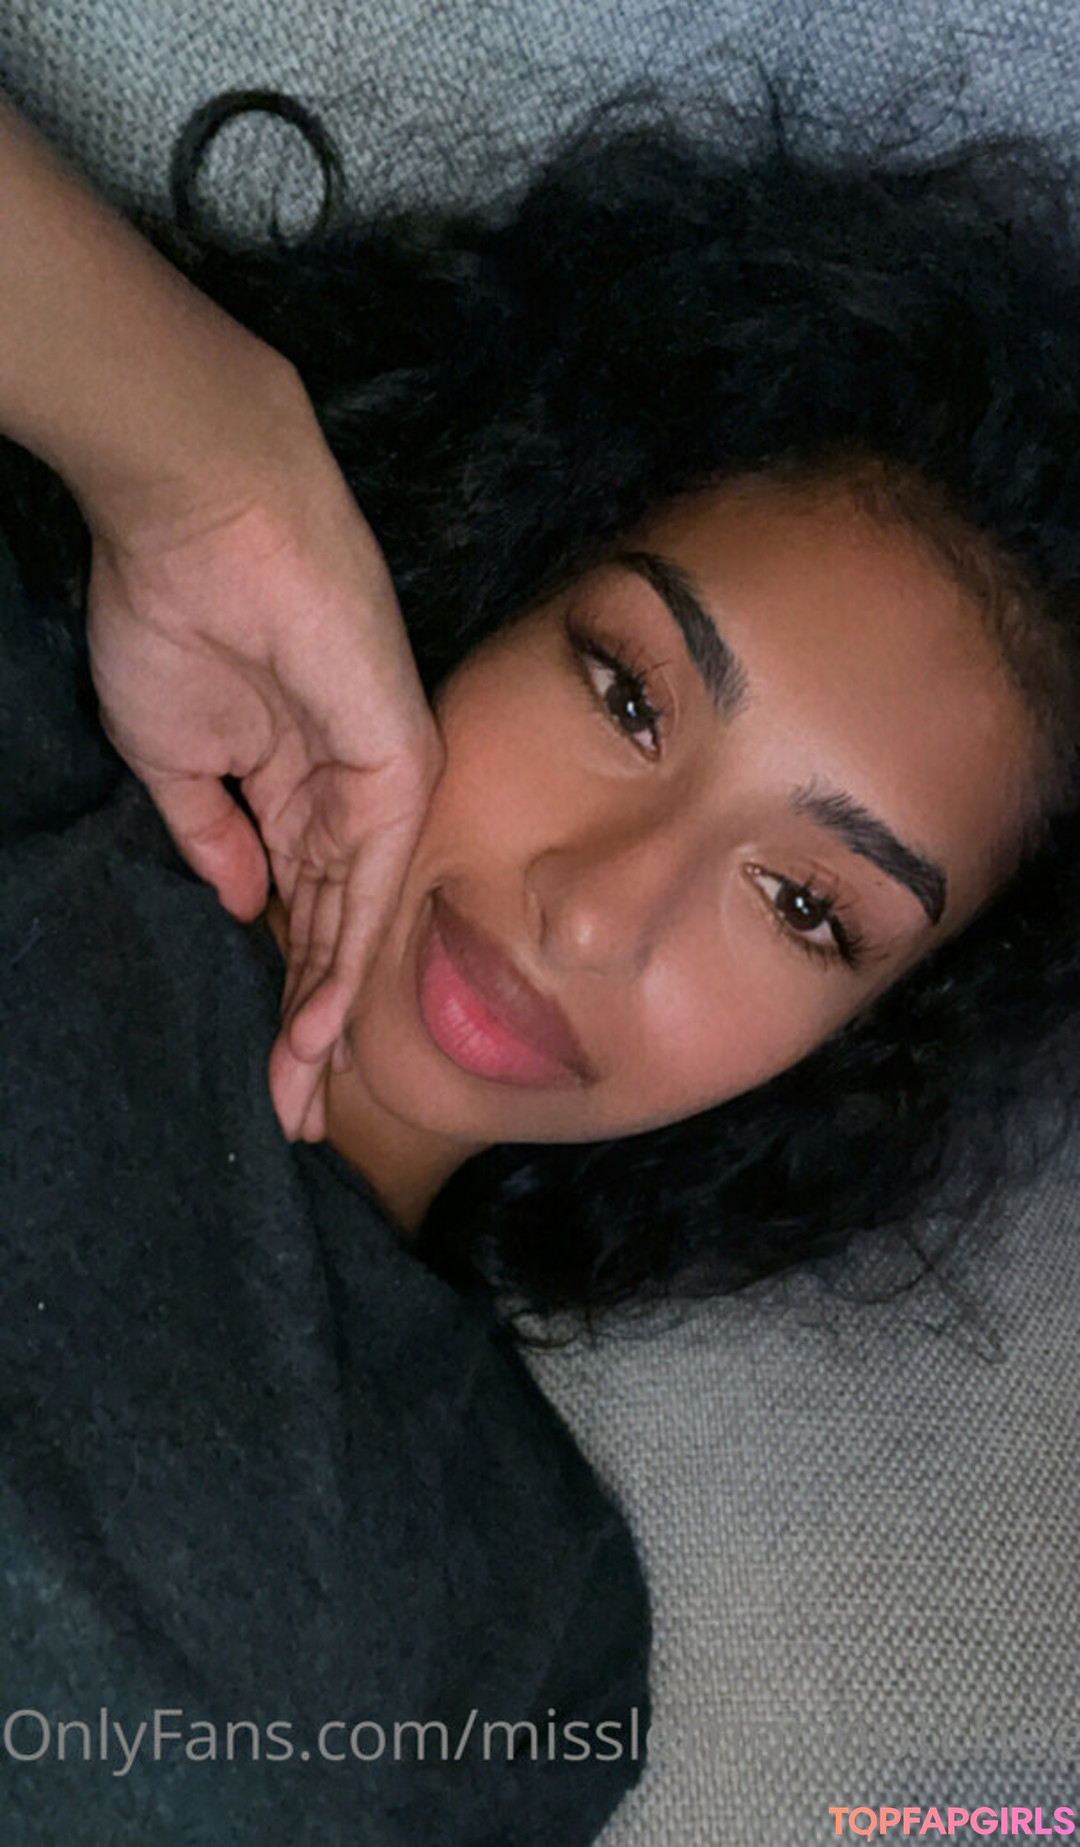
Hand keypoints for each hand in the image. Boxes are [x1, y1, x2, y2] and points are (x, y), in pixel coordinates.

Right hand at [86, 434, 442, 1142]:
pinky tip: (319, 1029)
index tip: (267, 1069)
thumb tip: (237, 901)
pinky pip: (373, 879)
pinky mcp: (398, 764)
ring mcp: (378, 781)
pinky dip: (345, 958)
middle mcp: (348, 795)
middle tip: (293, 1113)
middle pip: (334, 931)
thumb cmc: (179, 619)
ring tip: (302, 1098)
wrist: (202, 523)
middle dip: (310, 1026)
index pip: (297, 909)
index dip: (282, 989)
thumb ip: (211, 834)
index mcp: (297, 787)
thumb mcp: (173, 756)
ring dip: (327, 1015)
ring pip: (358, 921)